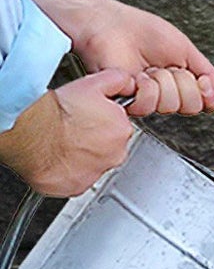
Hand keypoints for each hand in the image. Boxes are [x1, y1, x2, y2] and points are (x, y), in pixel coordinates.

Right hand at [0, 70, 137, 195]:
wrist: (31, 132)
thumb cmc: (56, 111)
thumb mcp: (93, 84)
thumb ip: (117, 82)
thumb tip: (127, 83)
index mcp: (121, 130)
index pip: (119, 126)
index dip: (101, 120)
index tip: (87, 117)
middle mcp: (114, 155)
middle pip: (108, 146)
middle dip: (94, 139)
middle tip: (72, 130)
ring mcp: (96, 173)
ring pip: (93, 164)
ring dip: (81, 156)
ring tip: (62, 143)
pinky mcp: (76, 186)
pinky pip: (76, 180)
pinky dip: (68, 172)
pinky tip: (57, 159)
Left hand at [30, 0, 213, 117]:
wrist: (109, 25)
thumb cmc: (140, 30)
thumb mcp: (184, 49)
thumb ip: (208, 72)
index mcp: (180, 82)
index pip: (205, 101)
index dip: (208, 93)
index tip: (204, 80)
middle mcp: (166, 93)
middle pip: (192, 105)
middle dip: (184, 82)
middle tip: (169, 67)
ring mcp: (147, 99)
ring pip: (171, 105)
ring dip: (163, 81)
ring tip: (150, 68)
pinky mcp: (128, 101)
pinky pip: (148, 106)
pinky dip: (145, 87)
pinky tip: (137, 75)